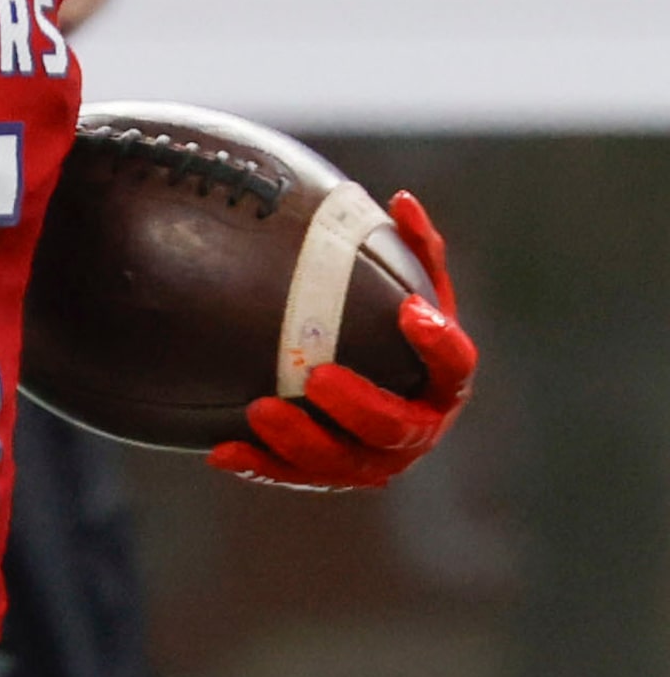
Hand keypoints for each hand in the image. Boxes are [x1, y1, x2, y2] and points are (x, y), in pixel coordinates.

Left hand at [210, 192, 476, 489]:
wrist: (373, 381)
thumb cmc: (393, 326)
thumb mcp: (410, 286)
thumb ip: (413, 247)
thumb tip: (402, 200)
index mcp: (442, 382)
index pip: (454, 366)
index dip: (436, 342)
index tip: (410, 309)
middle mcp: (418, 429)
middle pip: (394, 427)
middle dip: (358, 406)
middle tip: (317, 375)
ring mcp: (376, 460)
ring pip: (344, 464)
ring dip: (303, 442)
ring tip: (261, 410)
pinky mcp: (332, 474)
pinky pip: (295, 476)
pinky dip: (260, 465)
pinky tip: (221, 450)